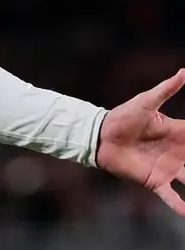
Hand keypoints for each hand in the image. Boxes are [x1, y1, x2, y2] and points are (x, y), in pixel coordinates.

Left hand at [96, 69, 184, 215]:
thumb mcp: (146, 102)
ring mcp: (168, 168)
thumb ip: (167, 89)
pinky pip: (171, 196)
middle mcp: (178, 153)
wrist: (100, 136)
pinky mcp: (154, 180)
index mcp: (178, 133)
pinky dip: (181, 207)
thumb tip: (184, 71)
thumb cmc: (122, 116)